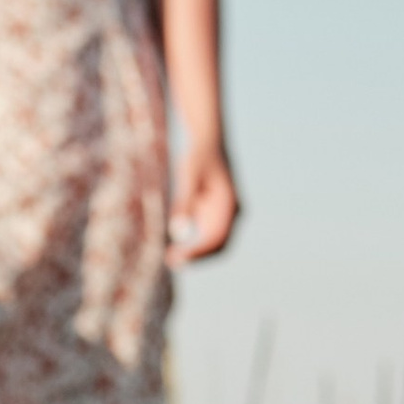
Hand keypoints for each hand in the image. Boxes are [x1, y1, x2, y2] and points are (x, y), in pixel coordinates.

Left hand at [167, 144, 239, 265]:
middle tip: (170, 262)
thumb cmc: (197, 157)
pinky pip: (207, 237)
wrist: (208, 142)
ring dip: (195, 254)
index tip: (177, 258)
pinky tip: (174, 248)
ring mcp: (226, 214)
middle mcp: (232, 212)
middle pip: (219, 245)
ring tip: (170, 258)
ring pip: (214, 244)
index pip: (217, 238)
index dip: (198, 252)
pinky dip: (193, 246)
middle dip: (197, 256)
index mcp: (229, 204)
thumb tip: (177, 232)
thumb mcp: (188, 177)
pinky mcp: (216, 214)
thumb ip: (184, 203)